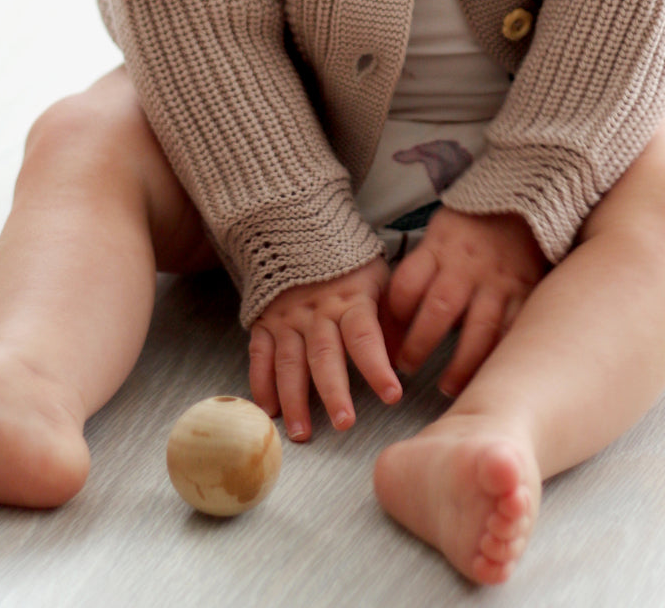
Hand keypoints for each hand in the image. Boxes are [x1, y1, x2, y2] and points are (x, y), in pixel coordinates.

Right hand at [249, 257, 401, 440]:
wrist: (299, 231)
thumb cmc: (349, 264)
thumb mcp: (379, 280)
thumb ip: (390, 318)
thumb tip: (404, 356)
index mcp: (350, 300)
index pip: (365, 337)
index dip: (378, 366)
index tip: (392, 395)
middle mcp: (317, 312)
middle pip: (325, 356)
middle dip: (334, 392)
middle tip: (345, 424)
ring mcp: (288, 318)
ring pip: (290, 363)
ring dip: (294, 399)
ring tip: (302, 433)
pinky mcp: (265, 322)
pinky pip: (260, 356)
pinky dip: (261, 384)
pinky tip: (268, 410)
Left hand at [387, 207, 547, 397]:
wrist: (522, 203)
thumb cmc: (471, 226)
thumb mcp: (438, 234)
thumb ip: (419, 270)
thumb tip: (388, 317)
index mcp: (439, 248)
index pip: (407, 284)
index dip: (392, 316)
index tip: (383, 339)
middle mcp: (467, 266)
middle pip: (438, 309)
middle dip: (419, 345)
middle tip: (406, 367)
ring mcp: (498, 281)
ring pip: (479, 329)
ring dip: (461, 364)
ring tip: (446, 387)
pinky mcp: (525, 293)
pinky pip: (512, 330)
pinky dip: (500, 357)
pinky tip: (488, 376)